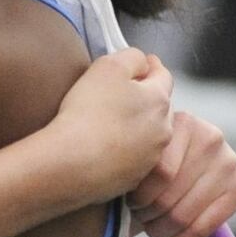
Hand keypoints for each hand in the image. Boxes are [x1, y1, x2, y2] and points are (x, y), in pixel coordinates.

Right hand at [53, 48, 175, 200]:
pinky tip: (103, 147)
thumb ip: (132, 57)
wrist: (72, 163)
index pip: (163, 76)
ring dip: (136, 126)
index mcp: (159, 100)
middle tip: (121, 94)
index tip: (143, 63)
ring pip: (149, 134)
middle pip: (158, 107)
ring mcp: (150, 158)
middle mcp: (163, 130)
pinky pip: (134, 158)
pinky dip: (124, 150)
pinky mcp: (134, 179)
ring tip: (110, 123)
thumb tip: (142, 63)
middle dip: (145, 98)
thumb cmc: (88, 111)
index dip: (151, 66)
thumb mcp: (109, 66)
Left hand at [128, 112, 235, 236]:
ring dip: (159, 230)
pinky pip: (202, 228)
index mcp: (182, 121)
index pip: (159, 172)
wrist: (181, 169)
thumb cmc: (149, 162)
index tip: (129, 202)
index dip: (138, 196)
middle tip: (138, 218)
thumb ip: (133, 159)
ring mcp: (229, 161)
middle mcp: (211, 137)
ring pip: (183, 214)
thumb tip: (109, 181)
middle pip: (169, 195)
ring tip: (149, 228)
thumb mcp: (141, 151)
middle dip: (147, 215)